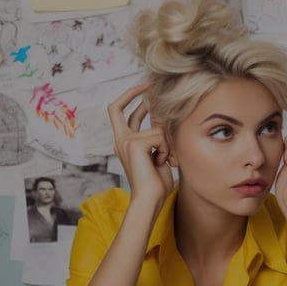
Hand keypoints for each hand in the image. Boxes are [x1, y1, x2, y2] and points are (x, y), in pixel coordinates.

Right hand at [107, 83, 173, 206]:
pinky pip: (160, 136)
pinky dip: (167, 149)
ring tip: (166, 160)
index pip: (118, 112)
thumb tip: (163, 116)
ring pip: (156, 128)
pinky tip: (162, 163)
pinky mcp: (135, 144)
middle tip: (151, 85)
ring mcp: (125, 141)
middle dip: (136, 94)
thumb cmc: (156, 183)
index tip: (144, 87)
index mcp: (123, 142)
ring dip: (168, 144)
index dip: (128, 97)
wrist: (150, 200)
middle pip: (118, 107)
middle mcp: (121, 140)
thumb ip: (158, 136)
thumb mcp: (158, 154)